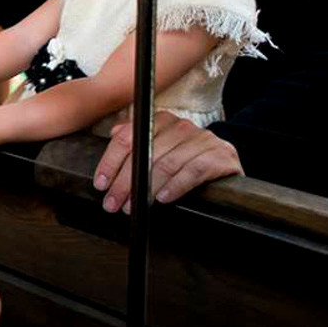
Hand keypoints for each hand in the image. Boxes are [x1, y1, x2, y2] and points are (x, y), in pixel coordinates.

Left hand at [93, 111, 242, 212]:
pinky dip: (176, 186)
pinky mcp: (220, 156)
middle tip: (113, 203)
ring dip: (146, 188)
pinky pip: (193, 171)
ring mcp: (203, 140)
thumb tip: (114, 134)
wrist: (226, 166)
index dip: (110, 162)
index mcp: (161, 120)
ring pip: (166, 163)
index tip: (101, 184)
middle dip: (124, 182)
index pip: (128, 138)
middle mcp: (181, 126)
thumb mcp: (159, 148)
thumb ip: (135, 140)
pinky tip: (164, 198)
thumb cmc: (187, 160)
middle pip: (144, 154)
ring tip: (134, 206)